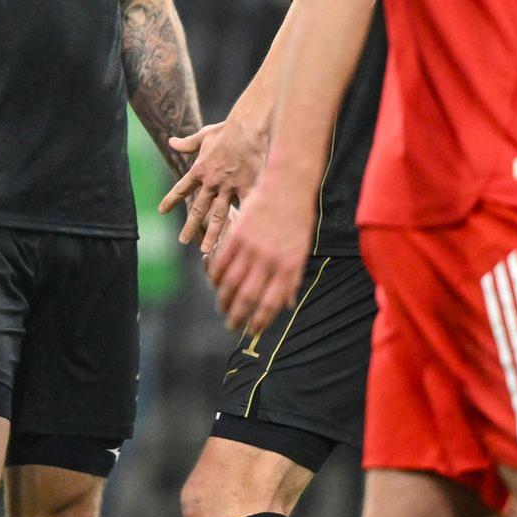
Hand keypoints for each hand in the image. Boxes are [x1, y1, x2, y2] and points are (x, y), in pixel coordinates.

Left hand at [157, 119, 266, 252]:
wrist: (247, 128)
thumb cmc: (226, 130)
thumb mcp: (203, 135)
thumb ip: (187, 143)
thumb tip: (171, 142)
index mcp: (199, 170)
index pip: (181, 188)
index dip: (171, 199)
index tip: (161, 211)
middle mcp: (211, 182)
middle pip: (198, 208)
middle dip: (190, 225)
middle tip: (182, 240)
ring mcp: (228, 187)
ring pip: (218, 215)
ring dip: (211, 233)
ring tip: (205, 249)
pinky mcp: (247, 187)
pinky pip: (244, 210)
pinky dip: (241, 224)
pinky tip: (238, 239)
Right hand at [207, 167, 315, 333]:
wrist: (288, 186)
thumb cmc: (298, 219)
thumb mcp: (302, 250)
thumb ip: (292, 279)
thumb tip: (287, 304)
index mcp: (289, 267)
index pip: (271, 303)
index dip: (260, 321)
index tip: (252, 331)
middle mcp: (270, 261)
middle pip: (248, 297)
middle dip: (238, 316)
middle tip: (231, 325)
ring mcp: (252, 247)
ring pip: (232, 282)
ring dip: (224, 299)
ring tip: (221, 308)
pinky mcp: (238, 234)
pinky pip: (223, 260)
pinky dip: (216, 275)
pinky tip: (215, 284)